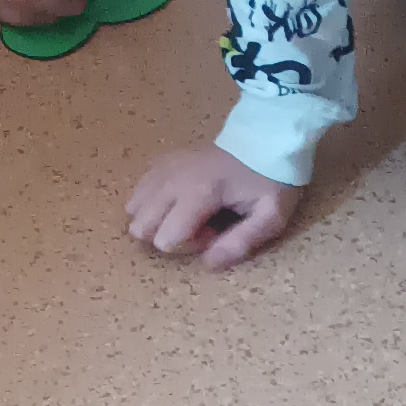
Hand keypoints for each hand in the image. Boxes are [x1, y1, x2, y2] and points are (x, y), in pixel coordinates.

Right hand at [125, 141, 304, 266]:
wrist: (265, 140)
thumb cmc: (270, 180)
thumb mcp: (270, 217)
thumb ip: (240, 242)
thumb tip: (208, 265)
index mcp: (199, 192)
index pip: (166, 238)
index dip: (191, 245)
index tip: (217, 232)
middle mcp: (172, 178)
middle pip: (141, 225)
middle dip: (168, 235)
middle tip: (204, 224)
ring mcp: (163, 166)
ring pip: (134, 207)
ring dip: (158, 220)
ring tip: (190, 212)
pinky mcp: (162, 160)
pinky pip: (139, 189)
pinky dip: (151, 202)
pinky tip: (177, 201)